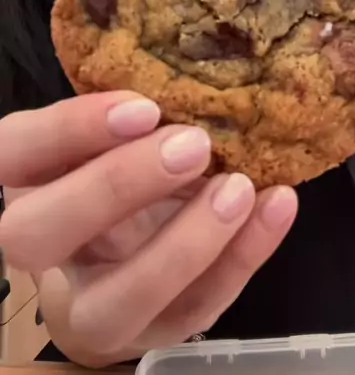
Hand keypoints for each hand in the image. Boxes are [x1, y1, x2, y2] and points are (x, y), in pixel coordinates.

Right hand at [0, 92, 296, 359]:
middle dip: (117, 186)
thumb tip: (197, 73)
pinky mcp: (151, 333)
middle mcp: (44, 248)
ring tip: (240, 188)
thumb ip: (131, 116)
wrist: (123, 260)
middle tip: (192, 145)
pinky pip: (195, 308)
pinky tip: (276, 207)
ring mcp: (92, 304)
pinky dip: (243, 256)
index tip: (142, 106)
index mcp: (29, 180)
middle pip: (39, 233)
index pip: (15, 152)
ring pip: (119, 296)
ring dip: (186, 242)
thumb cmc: (120, 171)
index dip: (70, 130)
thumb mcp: (112, 138)